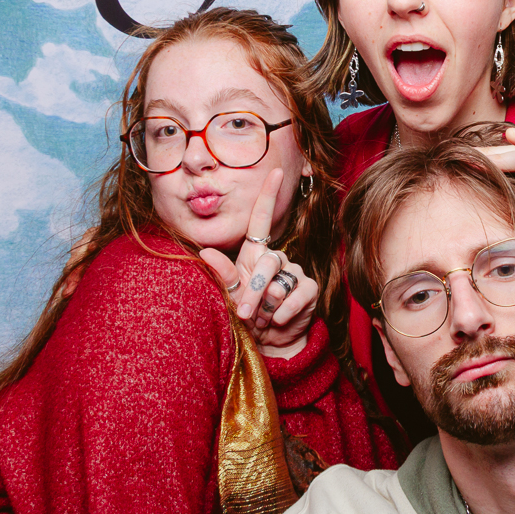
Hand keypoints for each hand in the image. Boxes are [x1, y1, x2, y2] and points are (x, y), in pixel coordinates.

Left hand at [198, 169, 318, 357]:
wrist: (269, 342)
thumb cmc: (247, 315)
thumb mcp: (230, 296)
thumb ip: (223, 274)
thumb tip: (205, 251)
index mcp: (255, 254)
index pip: (262, 220)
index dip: (269, 196)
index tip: (276, 171)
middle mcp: (277, 259)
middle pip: (267, 263)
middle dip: (253, 292)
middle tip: (245, 314)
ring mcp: (295, 273)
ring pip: (280, 282)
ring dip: (267, 307)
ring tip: (262, 320)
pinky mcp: (309, 289)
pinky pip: (297, 296)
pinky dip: (283, 313)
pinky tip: (278, 321)